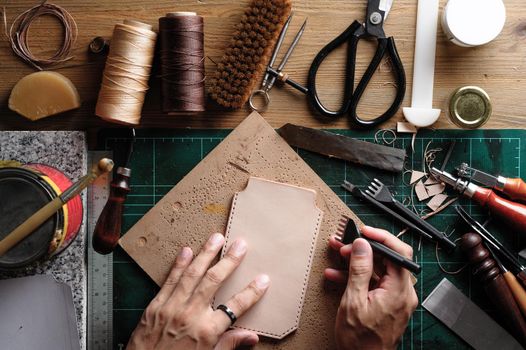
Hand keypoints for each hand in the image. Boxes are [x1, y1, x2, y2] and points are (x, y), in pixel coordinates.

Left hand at [127, 233, 269, 349]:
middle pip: (214, 281)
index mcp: (207, 331)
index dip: (252, 292)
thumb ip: (229, 344)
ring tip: (216, 237)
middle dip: (230, 261)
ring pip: (192, 274)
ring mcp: (172, 307)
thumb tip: (252, 336)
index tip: (263, 280)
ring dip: (206, 253)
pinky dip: (179, 264)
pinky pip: (170, 280)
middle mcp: (191, 315)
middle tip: (241, 244)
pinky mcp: (155, 306)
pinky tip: (187, 251)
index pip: (236, 306)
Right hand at [325, 226, 417, 349]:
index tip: (363, 231)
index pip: (399, 252)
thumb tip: (362, 245)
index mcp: (399, 291)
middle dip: (364, 249)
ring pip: (378, 270)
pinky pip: (375, 283)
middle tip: (343, 244)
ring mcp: (396, 298)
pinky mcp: (388, 303)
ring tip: (336, 254)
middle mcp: (402, 293)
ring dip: (357, 262)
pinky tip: (338, 275)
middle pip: (387, 259)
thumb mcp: (354, 301)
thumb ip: (359, 270)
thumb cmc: (360, 341)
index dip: (381, 237)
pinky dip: (358, 277)